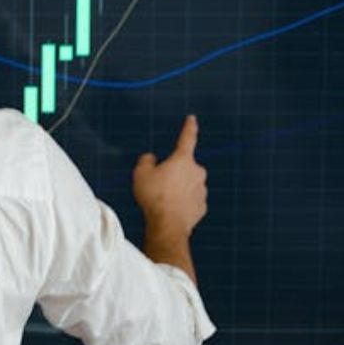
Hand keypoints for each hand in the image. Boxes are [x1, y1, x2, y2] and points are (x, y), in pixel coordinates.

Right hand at [131, 114, 207, 239]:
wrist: (168, 225)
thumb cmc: (154, 197)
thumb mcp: (141, 174)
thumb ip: (146, 161)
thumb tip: (151, 159)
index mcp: (183, 160)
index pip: (187, 138)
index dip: (189, 127)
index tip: (192, 119)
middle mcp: (197, 172)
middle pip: (184, 167)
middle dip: (174, 172)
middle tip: (159, 183)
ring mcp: (201, 190)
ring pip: (188, 184)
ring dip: (178, 188)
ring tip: (163, 200)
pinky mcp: (202, 207)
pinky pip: (191, 200)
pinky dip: (182, 203)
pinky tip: (171, 210)